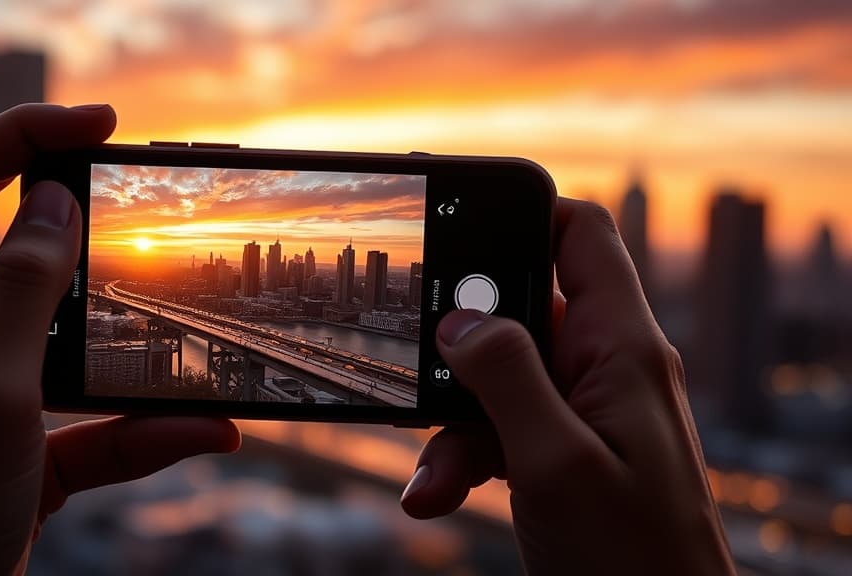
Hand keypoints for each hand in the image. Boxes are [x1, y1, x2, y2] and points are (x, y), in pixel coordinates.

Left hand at [0, 104, 239, 574]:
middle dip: (95, 233)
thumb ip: (20, 294)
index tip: (104, 123)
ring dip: (137, 348)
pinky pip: (95, 421)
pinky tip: (203, 432)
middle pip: (24, 250)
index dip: (28, 132)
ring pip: (74, 341)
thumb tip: (54, 204)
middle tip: (160, 223)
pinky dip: (148, 426)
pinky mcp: (23, 446)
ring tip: (200, 353)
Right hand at [400, 198, 734, 574]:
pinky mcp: (561, 448)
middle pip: (521, 308)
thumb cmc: (632, 559)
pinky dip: (463, 452)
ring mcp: (582, 409)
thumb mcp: (555, 462)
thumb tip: (460, 319)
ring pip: (498, 376)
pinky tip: (438, 490)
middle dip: (461, 344)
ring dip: (453, 417)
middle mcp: (605, 368)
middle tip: (423, 366)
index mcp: (623, 350)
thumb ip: (507, 378)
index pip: (582, 237)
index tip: (458, 225)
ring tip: (433, 469)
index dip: (523, 214)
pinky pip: (499, 425)